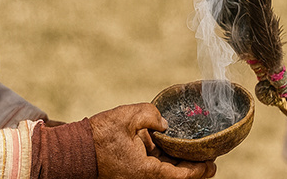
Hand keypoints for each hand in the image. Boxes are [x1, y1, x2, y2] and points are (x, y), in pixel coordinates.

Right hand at [90, 103, 215, 178]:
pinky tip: (171, 144)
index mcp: (146, 171)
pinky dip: (164, 157)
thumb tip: (165, 123)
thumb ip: (151, 115)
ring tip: (194, 148)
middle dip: (193, 166)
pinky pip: (153, 166)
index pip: (180, 176)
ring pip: (165, 170)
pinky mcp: (131, 170)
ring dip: (178, 160)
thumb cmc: (99, 136)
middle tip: (209, 156)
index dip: (199, 170)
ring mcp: (137, 175)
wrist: (74, 150)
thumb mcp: (128, 117)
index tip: (212, 163)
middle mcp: (143, 177)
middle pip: (175, 175)